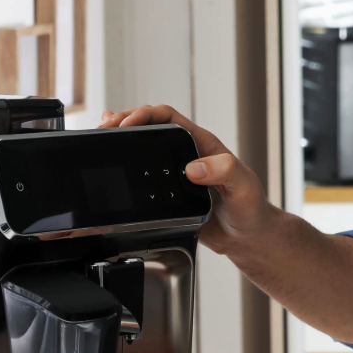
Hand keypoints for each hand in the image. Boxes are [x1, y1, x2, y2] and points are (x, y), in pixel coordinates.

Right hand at [99, 104, 271, 252]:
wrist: (247, 237)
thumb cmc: (251, 208)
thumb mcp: (243, 186)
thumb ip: (225, 171)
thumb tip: (194, 167)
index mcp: (203, 144)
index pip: (169, 117)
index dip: (146, 115)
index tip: (128, 123)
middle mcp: (187, 154)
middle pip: (150, 126)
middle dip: (125, 120)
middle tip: (106, 126)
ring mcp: (175, 173)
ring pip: (144, 147)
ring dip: (122, 138)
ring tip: (101, 134)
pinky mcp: (167, 194)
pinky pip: (143, 176)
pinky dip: (126, 164)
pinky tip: (114, 160)